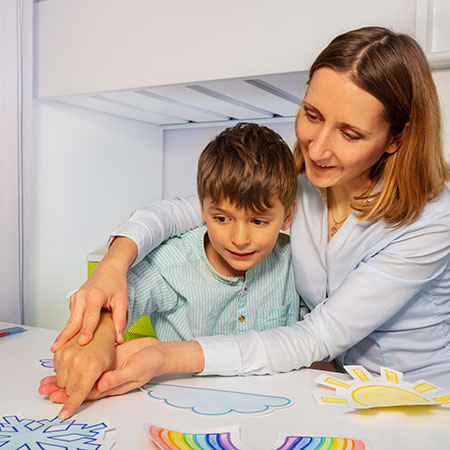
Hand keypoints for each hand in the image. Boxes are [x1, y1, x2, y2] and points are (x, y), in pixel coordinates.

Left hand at [39, 338, 204, 417]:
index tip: (56, 400)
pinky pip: (89, 361)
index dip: (71, 398)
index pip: (87, 393)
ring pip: (81, 375)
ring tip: (47, 379)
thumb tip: (100, 385)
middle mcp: (105, 378)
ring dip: (64, 377)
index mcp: (111, 385)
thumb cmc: (151, 362)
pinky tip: (64, 359)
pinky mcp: (106, 357)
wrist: (158, 351)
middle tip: (43, 388)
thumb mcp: (135, 369)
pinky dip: (75, 362)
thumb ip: (117, 377)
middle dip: (61, 388)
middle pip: (79, 386)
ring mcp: (105, 367)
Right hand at [41, 312, 115, 417]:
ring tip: (80, 370)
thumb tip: (93, 394)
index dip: (70, 406)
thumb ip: (99, 383)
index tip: (63, 416)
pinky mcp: (59, 351)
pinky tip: (74, 364)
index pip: (78, 393)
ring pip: (60, 381)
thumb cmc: (106, 348)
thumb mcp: (108, 368)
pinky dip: (63, 371)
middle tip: (83, 381)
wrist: (100, 328)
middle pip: (68, 389)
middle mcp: (77, 361)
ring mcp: (67, 355)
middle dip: (73, 391)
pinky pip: (56, 370)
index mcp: (92, 367)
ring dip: (68, 381)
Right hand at [51, 237, 136, 350]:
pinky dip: (71, 328)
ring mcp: (75, 299)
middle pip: (73, 321)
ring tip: (58, 349)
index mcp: (94, 296)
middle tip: (56, 349)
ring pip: (71, 321)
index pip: (90, 317)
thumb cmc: (115, 284)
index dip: (86, 331)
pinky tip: (69, 339)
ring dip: (65, 334)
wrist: (108, 271)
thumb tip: (119, 339)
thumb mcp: (122, 302)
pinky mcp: (74, 302)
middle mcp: (82, 297)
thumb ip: (120, 320)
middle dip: (64, 336)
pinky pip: (72, 317)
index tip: (82, 343)